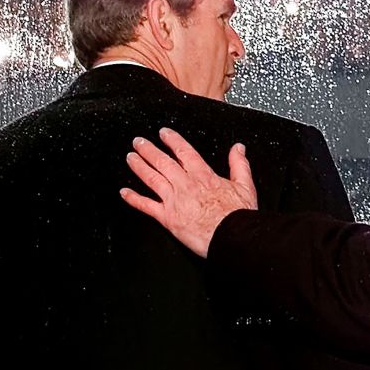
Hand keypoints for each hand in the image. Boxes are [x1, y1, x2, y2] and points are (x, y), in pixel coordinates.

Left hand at [119, 127, 256, 257]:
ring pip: (152, 178)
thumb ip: (240, 164)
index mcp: (203, 176)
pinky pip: (146, 206)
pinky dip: (134, 199)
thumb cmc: (237, 216)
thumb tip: (238, 148)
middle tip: (138, 141)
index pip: (184, 151)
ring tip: (130, 157)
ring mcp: (174, 200)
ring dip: (139, 166)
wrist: (231, 236)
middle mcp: (185, 185)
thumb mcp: (245, 185)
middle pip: (163, 162)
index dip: (172, 140)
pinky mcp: (168, 218)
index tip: (163, 133)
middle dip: (149, 150)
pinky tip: (125, 192)